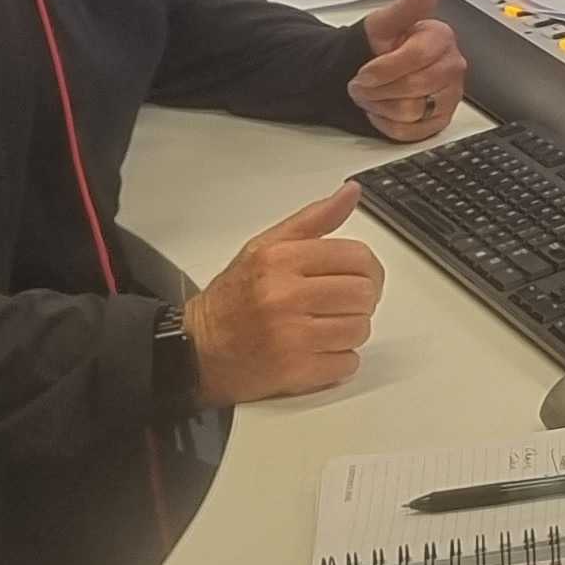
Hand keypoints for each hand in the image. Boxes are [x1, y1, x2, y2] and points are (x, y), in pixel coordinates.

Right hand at [189, 182, 383, 404]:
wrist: (197, 350)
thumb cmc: (233, 298)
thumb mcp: (265, 247)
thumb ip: (313, 220)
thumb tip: (351, 192)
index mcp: (280, 260)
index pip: (357, 257)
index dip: (368, 269)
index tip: (359, 277)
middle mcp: (284, 296)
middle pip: (364, 294)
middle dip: (360, 300)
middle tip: (340, 304)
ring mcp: (290, 337)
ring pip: (360, 330)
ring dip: (350, 331)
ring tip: (324, 328)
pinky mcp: (294, 372)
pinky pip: (347, 364)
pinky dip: (339, 361)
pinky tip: (316, 351)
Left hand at [351, 0, 465, 142]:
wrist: (370, 72)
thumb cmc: (378, 47)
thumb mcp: (384, 23)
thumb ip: (408, 6)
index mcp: (442, 38)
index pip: (415, 58)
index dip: (384, 69)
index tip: (365, 71)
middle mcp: (453, 67)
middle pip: (414, 87)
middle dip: (379, 89)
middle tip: (364, 83)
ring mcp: (450, 95)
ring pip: (411, 112)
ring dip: (381, 106)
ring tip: (374, 94)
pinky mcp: (441, 120)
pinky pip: (410, 132)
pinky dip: (388, 124)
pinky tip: (383, 109)